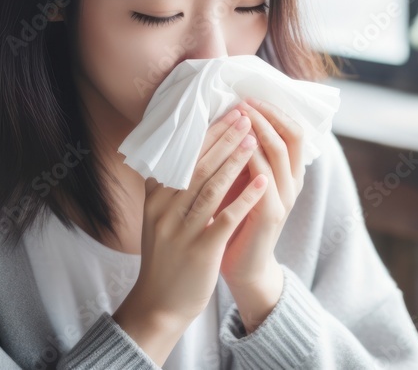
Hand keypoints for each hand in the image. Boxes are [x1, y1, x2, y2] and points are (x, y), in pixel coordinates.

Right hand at [115, 108, 268, 356]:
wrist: (160, 303)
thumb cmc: (166, 256)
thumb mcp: (159, 217)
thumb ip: (169, 187)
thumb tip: (189, 151)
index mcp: (155, 198)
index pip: (183, 157)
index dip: (207, 134)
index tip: (227, 114)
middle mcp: (164, 210)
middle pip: (198, 165)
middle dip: (224, 138)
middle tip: (244, 116)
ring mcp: (181, 230)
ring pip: (211, 186)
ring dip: (235, 160)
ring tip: (254, 139)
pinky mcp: (200, 250)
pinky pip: (226, 217)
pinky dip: (245, 196)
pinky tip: (262, 180)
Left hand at [215, 99, 306, 330]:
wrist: (243, 267)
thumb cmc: (236, 220)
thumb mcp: (241, 182)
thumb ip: (241, 156)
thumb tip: (224, 120)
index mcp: (289, 173)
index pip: (293, 131)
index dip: (274, 111)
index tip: (249, 98)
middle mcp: (293, 183)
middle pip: (292, 135)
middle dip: (267, 115)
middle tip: (244, 102)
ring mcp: (285, 198)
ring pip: (278, 152)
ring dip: (259, 130)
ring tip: (239, 116)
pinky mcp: (270, 214)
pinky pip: (264, 179)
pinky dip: (250, 159)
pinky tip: (233, 148)